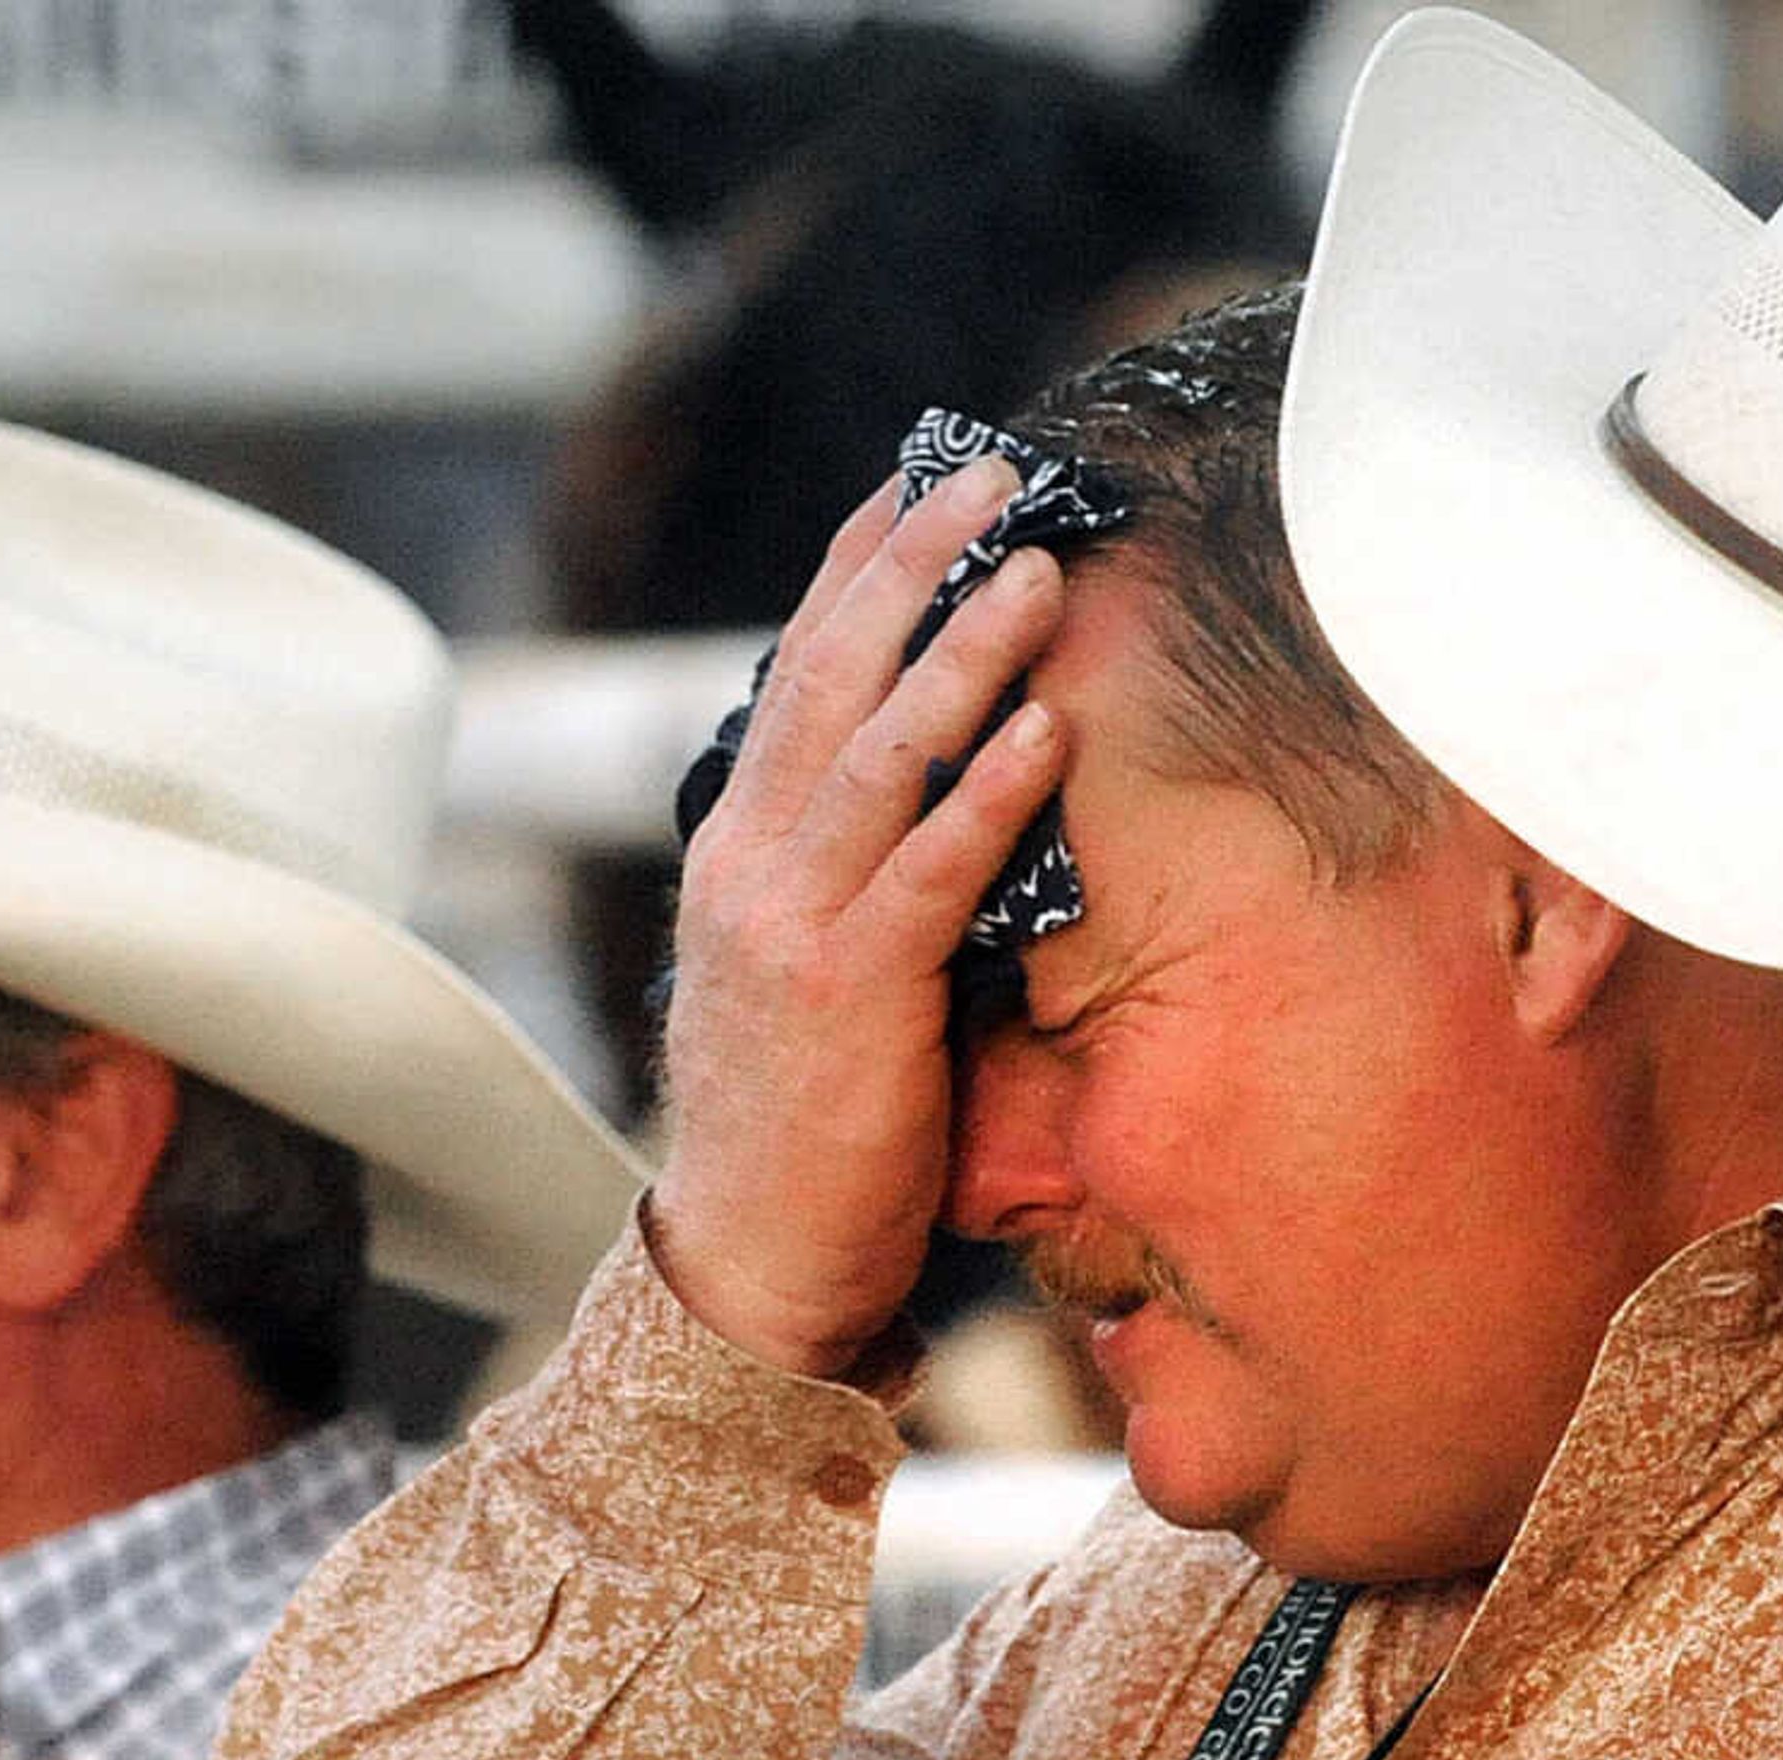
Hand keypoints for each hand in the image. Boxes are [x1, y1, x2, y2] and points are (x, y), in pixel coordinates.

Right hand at [645, 461, 1070, 1377]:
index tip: (921, 479)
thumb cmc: (806, 1119)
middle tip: (993, 475)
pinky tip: (1045, 731)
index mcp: (738, 846)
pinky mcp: (850, 992)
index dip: (859, 565)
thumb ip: (852, 872)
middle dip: (915, 564)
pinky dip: (987, 794)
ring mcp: (791, 921)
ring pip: (879, 752)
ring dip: (963, 652)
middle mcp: (749, 862)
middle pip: (832, 675)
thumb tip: (943, 787)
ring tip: (1035, 572)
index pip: (799, 670)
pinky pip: (928, 871)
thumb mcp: (810, 964)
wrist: (752, 1262)